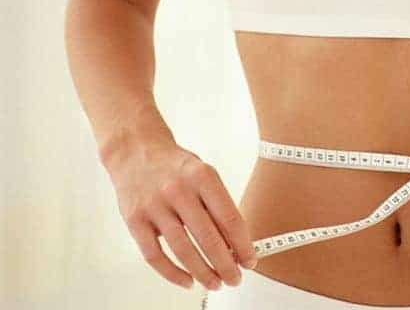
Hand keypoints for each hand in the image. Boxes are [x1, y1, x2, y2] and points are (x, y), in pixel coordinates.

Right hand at [106, 140, 256, 290]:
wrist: (135, 150)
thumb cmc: (175, 166)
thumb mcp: (204, 174)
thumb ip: (218, 205)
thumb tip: (235, 244)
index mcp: (202, 177)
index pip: (230, 218)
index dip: (243, 245)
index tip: (250, 261)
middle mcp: (179, 190)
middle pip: (208, 238)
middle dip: (226, 265)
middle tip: (235, 278)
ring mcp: (155, 206)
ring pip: (183, 250)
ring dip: (203, 273)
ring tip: (215, 284)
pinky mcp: (134, 220)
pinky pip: (154, 255)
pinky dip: (172, 273)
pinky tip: (187, 280)